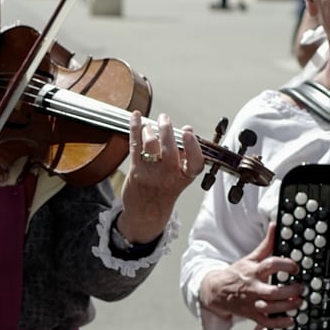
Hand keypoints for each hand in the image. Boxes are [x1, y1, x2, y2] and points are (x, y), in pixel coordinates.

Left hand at [116, 110, 204, 242]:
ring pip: (150, 144)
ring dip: (149, 130)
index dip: (192, 146)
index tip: (188, 131)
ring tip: (149, 128)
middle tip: (165, 119)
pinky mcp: (136, 171)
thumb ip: (184, 157)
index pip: (195, 162)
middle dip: (166, 129)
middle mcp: (169, 176)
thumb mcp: (181, 178)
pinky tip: (135, 117)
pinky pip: (135, 144)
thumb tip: (185, 131)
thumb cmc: (164, 190)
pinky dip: (135, 127)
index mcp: (184, 177)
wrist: (146, 213)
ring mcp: (151, 173)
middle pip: (169, 148)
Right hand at [198, 222, 302, 327]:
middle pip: (272, 292)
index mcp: (253, 272)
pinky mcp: (252, 315)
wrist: (217, 292)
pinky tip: (290, 319)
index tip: (295, 267)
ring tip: (298, 301)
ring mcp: (252, 303)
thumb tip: (275, 226)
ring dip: (287, 306)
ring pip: (270, 308)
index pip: (270, 265)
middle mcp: (253, 288)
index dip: (286, 265)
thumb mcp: (250, 258)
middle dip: (289, 291)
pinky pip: (266, 322)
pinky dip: (279, 323)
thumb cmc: (237, 274)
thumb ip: (266, 244)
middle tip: (300, 287)